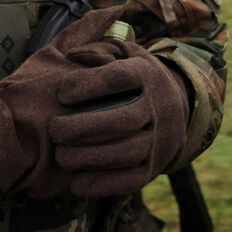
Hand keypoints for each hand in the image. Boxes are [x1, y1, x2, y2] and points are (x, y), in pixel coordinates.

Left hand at [0, 9, 189, 199]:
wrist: (177, 109)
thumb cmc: (134, 79)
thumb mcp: (123, 53)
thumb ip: (96, 47)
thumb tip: (74, 55)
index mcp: (146, 75)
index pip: (119, 78)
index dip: (88, 85)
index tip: (60, 91)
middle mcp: (158, 107)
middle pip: (123, 119)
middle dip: (85, 126)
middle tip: (54, 129)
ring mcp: (159, 140)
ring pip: (127, 152)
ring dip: (90, 157)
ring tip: (61, 156)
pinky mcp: (154, 168)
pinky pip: (130, 180)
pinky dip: (103, 184)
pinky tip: (76, 184)